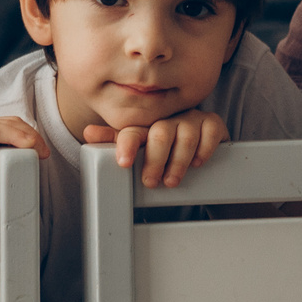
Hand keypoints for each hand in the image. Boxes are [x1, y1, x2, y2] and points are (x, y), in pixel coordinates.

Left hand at [84, 107, 225, 188]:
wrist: (199, 145)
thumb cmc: (165, 146)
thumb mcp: (139, 146)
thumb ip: (115, 141)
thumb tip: (88, 132)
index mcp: (147, 125)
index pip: (134, 131)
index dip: (127, 144)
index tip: (123, 162)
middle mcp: (169, 120)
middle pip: (160, 134)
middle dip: (154, 160)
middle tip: (150, 181)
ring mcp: (191, 120)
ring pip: (185, 136)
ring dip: (178, 162)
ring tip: (172, 180)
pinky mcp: (213, 123)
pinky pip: (209, 132)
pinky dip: (204, 149)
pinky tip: (198, 162)